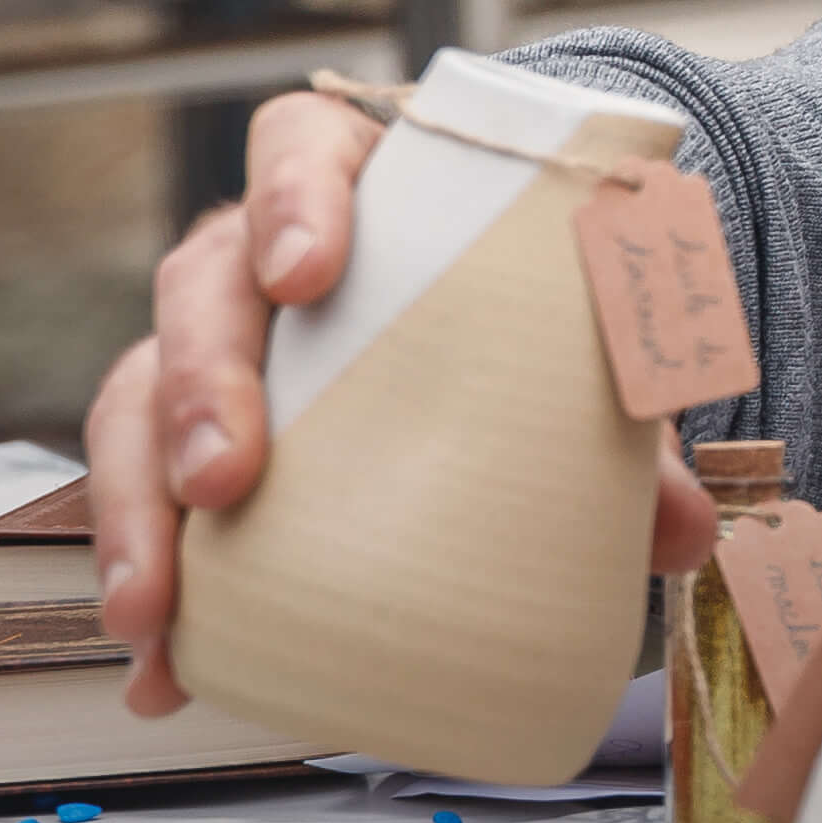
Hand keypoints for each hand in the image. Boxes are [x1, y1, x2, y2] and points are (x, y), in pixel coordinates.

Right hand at [83, 83, 720, 718]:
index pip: (300, 147)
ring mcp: (215, 351)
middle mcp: (258, 259)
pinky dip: (150, 594)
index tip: (302, 276)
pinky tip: (158, 676)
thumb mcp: (578, 345)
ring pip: (137, 402)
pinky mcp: (189, 445)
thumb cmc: (522, 312)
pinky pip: (144, 507)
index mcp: (360, 185)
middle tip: (222, 477)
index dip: (291, 201)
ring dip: (138, 508)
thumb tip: (684, 532)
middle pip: (198, 288)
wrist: (491, 344)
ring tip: (154, 610)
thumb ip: (629, 419)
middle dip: (198, 384)